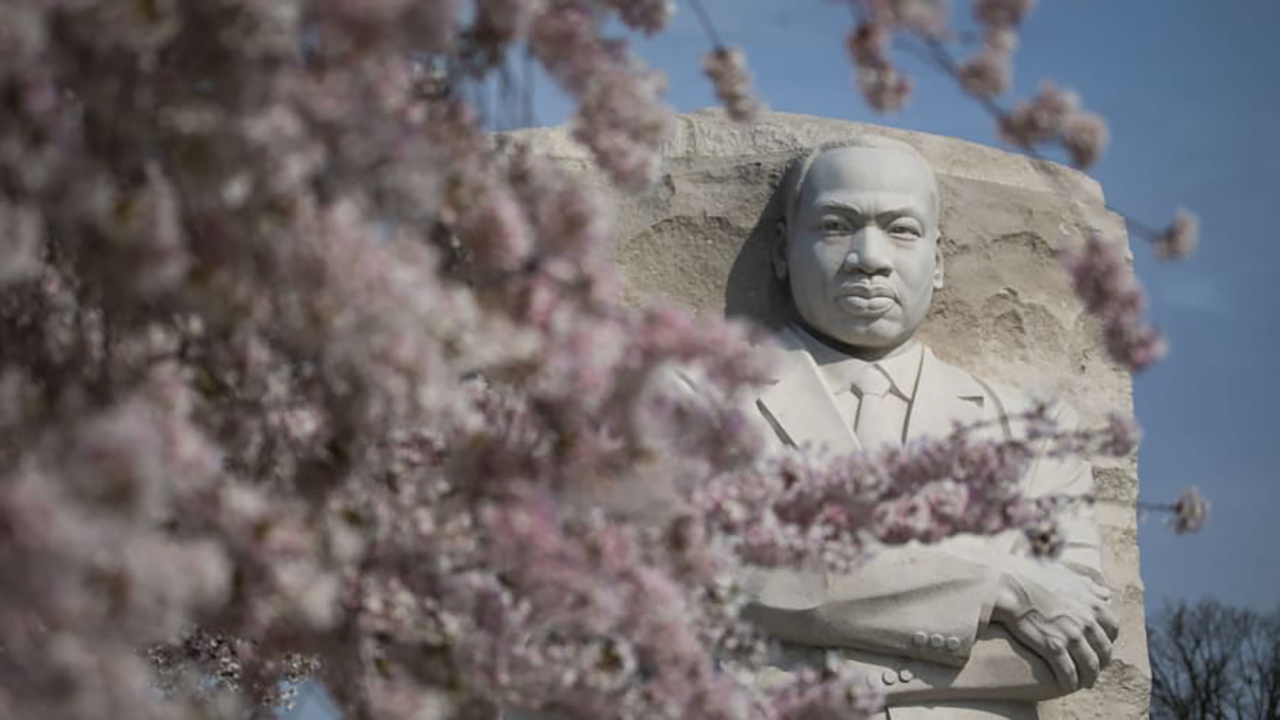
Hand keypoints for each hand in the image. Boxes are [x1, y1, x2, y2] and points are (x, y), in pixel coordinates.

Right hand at [990, 562, 1118, 691]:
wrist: (1010, 584)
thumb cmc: (1035, 576)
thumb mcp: (1068, 576)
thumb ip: (1090, 587)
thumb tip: (1107, 594)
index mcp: (1093, 604)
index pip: (1112, 629)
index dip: (1108, 640)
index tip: (1100, 646)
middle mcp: (1087, 622)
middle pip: (1104, 650)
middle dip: (1102, 662)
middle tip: (1094, 668)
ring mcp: (1072, 636)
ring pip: (1090, 665)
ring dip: (1089, 677)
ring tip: (1085, 683)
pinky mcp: (1054, 647)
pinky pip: (1068, 671)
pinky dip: (1071, 682)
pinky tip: (1068, 686)